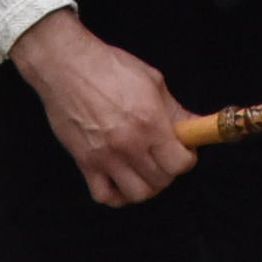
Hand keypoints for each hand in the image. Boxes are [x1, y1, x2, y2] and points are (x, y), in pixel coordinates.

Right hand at [10, 8, 197, 206]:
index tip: (184, 150)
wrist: (66, 66)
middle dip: (168, 170)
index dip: (187, 158)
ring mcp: (106, 156)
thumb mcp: (152, 80)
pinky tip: (120, 180)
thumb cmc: (109, 66)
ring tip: (144, 169)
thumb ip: (175, 109)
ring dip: (146, 185)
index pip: (180, 163)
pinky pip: (104, 196)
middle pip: (161, 180)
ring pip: (137, 194)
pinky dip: (116, 195)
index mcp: (150, 121)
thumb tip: (195, 125)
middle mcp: (129, 144)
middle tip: (164, 156)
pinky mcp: (84, 162)